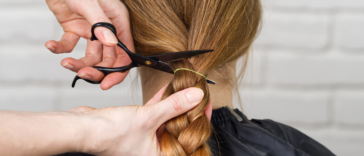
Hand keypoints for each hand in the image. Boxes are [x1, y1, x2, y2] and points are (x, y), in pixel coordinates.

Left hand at [45, 0, 133, 89]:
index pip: (125, 53)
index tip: (106, 84)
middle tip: (82, 75)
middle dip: (96, 70)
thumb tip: (112, 45)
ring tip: (65, 63)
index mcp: (118, 23)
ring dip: (78, 63)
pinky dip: (60, 48)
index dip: (118, 71)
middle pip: (107, 59)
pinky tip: (51, 46)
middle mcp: (107, 29)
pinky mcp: (75, 29)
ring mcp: (91, 31)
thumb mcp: (91, 4)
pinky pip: (70, 44)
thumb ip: (101, 24)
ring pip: (90, 56)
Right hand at [70, 86, 211, 155]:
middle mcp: (155, 150)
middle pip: (179, 128)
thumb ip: (173, 106)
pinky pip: (155, 114)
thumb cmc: (111, 134)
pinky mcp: (138, 126)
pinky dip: (161, 103)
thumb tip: (195, 96)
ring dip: (175, 104)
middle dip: (188, 109)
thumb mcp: (149, 118)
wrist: (84, 128)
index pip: (189, 139)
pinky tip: (169, 89)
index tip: (206, 103)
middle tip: (198, 93)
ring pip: (167, 119)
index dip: (199, 120)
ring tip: (186, 88)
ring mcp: (147, 138)